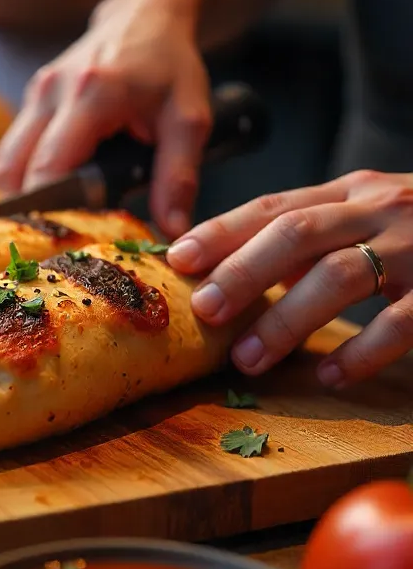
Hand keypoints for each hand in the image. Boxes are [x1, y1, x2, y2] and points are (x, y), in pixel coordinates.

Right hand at [0, 0, 211, 237]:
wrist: (147, 15)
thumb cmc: (170, 66)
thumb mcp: (189, 120)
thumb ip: (178, 176)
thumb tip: (173, 231)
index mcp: (91, 94)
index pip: (49, 167)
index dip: (52, 210)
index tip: (70, 237)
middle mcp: (51, 91)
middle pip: (12, 170)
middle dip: (31, 209)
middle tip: (64, 234)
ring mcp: (35, 92)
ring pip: (4, 162)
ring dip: (24, 193)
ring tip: (61, 213)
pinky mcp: (31, 98)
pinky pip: (13, 149)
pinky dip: (26, 174)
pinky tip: (58, 186)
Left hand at [166, 170, 412, 386]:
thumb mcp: (369, 214)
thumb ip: (314, 233)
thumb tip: (236, 265)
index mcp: (352, 192)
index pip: (275, 205)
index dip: (223, 230)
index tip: (179, 258)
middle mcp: (380, 210)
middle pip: (297, 233)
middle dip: (243, 271)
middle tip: (203, 309)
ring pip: (341, 275)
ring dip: (288, 318)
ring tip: (249, 357)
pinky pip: (402, 322)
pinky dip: (361, 351)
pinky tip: (328, 377)